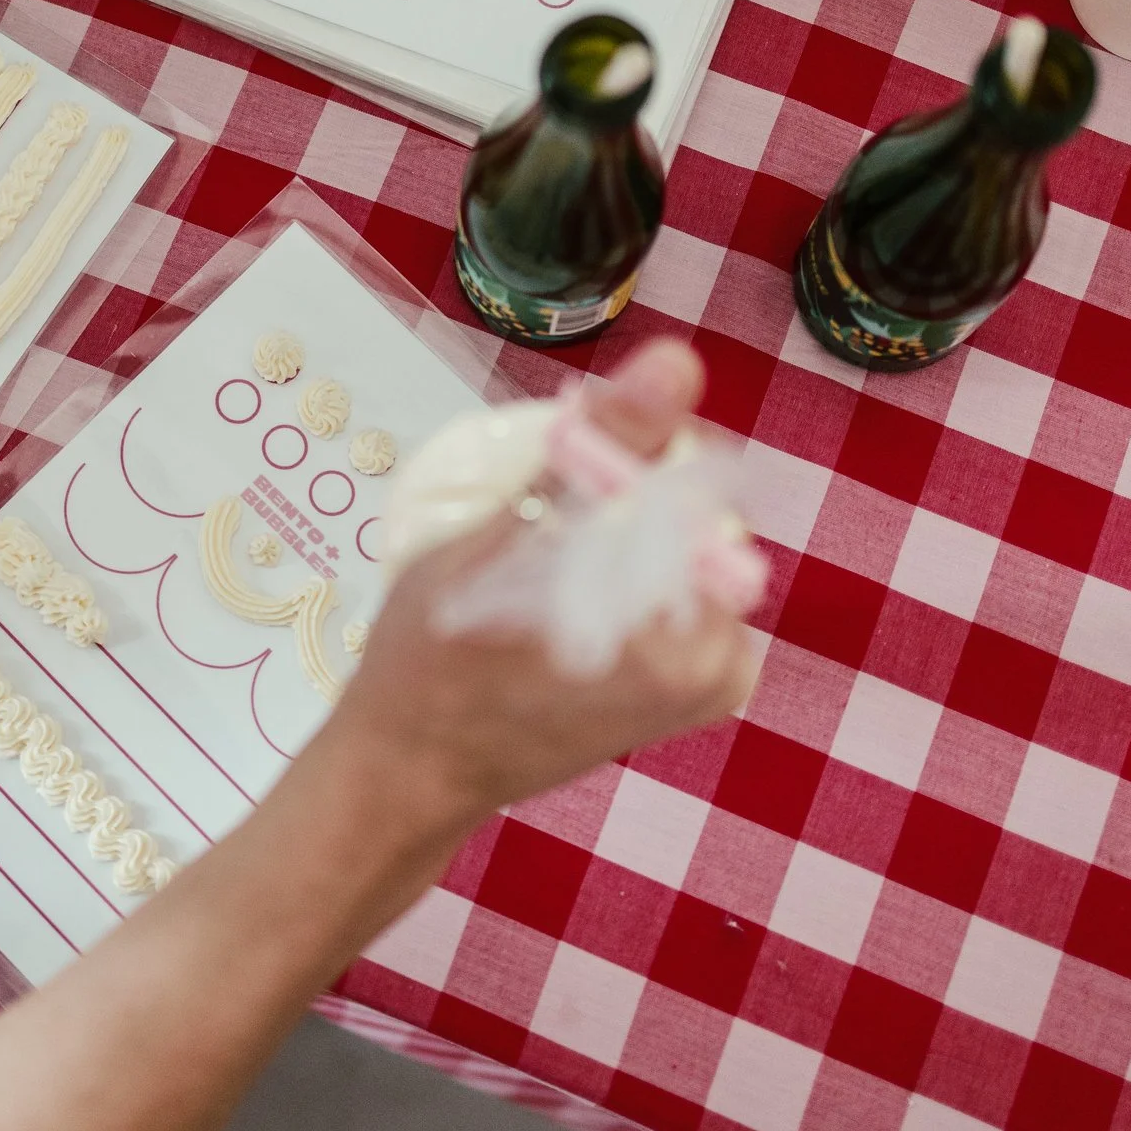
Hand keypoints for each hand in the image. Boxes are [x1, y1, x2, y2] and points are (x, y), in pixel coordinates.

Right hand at [315, 339, 758, 842]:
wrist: (410, 771)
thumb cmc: (430, 663)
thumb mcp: (496, 540)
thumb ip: (599, 449)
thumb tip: (680, 359)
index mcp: (689, 634)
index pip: (695, 477)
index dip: (621, 449)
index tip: (553, 462)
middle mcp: (719, 662)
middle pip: (694, 510)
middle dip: (621, 488)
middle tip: (534, 512)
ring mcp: (710, 681)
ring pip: (680, 541)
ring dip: (617, 524)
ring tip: (536, 549)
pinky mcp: (695, 689)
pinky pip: (675, 584)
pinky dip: (623, 564)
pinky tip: (558, 577)